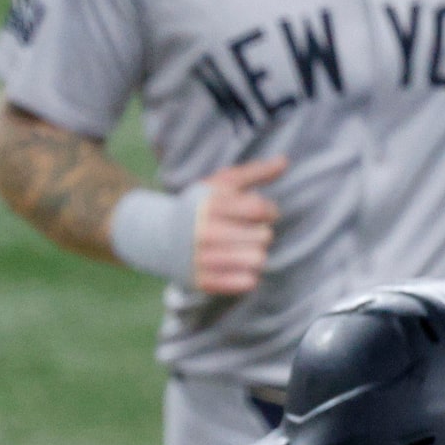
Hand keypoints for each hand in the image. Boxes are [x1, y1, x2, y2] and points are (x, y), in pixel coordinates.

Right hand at [192, 156, 287, 294]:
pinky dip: (248, 275)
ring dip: (256, 254)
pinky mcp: (204, 281)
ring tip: (242, 248)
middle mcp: (205, 233)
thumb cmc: (200, 207)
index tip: (260, 213)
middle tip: (246, 231)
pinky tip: (237, 266)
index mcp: (211, 206)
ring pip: (258, 259)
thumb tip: (284, 161)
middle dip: (261, 232)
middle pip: (264, 236)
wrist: (160, 237)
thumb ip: (254, 172)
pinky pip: (247, 282)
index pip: (259, 209)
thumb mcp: (222, 184)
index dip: (268, 210)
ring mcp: (203, 259)